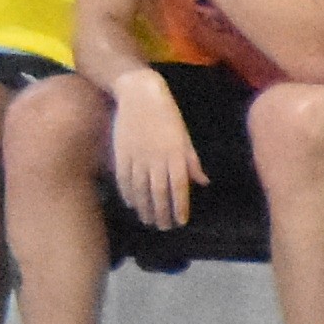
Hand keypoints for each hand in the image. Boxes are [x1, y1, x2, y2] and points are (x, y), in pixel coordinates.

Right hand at [106, 66, 199, 227]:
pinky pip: (124, 179)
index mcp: (175, 156)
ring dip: (144, 208)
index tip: (180, 221)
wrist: (139, 96)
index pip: (178, 188)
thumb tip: (202, 182)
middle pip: (158, 193)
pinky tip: (131, 203)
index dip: (179, 207)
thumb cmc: (167, 115)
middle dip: (161, 213)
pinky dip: (127, 193)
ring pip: (140, 190)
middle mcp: (156, 160)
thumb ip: (191, 161)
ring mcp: (136, 158)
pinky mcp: (121, 154)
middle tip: (164, 227)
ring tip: (148, 220)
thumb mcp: (184, 137)